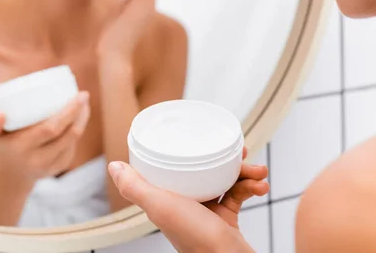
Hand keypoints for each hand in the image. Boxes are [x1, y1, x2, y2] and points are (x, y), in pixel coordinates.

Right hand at [0, 92, 90, 184]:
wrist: (10, 172)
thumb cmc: (2, 143)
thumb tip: (1, 114)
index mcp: (22, 148)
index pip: (51, 129)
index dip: (69, 112)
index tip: (78, 95)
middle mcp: (38, 160)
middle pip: (68, 134)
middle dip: (79, 113)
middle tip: (83, 95)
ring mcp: (50, 166)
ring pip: (73, 140)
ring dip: (82, 120)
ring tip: (84, 103)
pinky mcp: (59, 168)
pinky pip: (72, 146)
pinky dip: (77, 130)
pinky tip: (80, 118)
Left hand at [108, 147, 268, 252]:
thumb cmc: (194, 239)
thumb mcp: (161, 206)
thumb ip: (135, 187)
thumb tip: (113, 166)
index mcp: (168, 198)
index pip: (175, 166)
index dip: (189, 148)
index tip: (204, 135)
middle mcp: (186, 203)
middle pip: (206, 169)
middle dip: (227, 159)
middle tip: (243, 151)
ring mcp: (207, 210)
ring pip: (227, 179)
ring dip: (246, 172)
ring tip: (259, 171)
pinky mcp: (226, 218)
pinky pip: (240, 194)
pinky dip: (252, 188)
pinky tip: (262, 186)